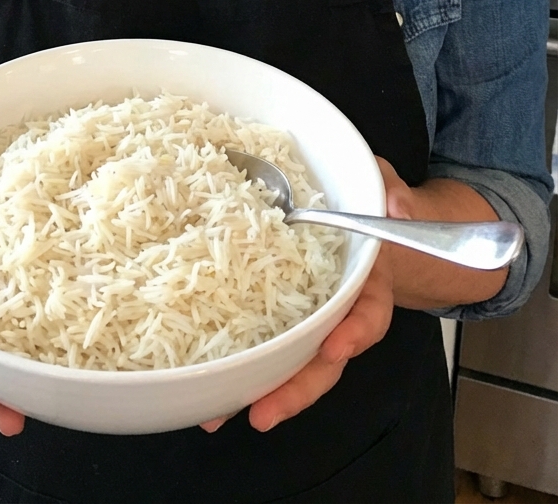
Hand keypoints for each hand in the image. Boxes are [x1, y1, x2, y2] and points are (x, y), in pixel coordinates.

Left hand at [203, 157, 401, 433]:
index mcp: (370, 283)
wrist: (367, 221)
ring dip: (259, 390)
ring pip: (291, 363)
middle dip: (295, 389)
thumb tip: (395, 205)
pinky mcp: (283, 315)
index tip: (334, 349)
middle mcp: (340, 310)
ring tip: (220, 414)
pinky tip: (208, 387)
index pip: (369, 315)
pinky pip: (266, 343)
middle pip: (324, 361)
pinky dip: (241, 366)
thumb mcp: (388, 190)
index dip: (354, 334)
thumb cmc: (373, 205)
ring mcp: (311, 318)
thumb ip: (394, 196)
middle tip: (263, 413)